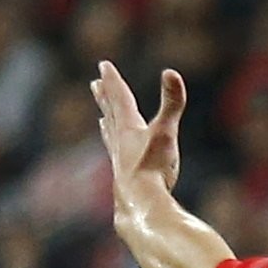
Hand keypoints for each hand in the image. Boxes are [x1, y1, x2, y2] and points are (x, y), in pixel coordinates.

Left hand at [91, 61, 185, 201]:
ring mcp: (120, 158)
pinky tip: (117, 155)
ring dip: (107, 123)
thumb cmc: (154, 166)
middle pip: (111, 113)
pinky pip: (118, 157)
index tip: (104, 65)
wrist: (141, 202)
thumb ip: (172, 103)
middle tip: (95, 84)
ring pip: (111, 135)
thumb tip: (171, 72)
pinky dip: (115, 150)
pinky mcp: (124, 175)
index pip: (120, 97)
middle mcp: (120, 140)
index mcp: (129, 126)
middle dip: (105, 98)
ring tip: (101, 118)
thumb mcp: (166, 131)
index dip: (113, 80)